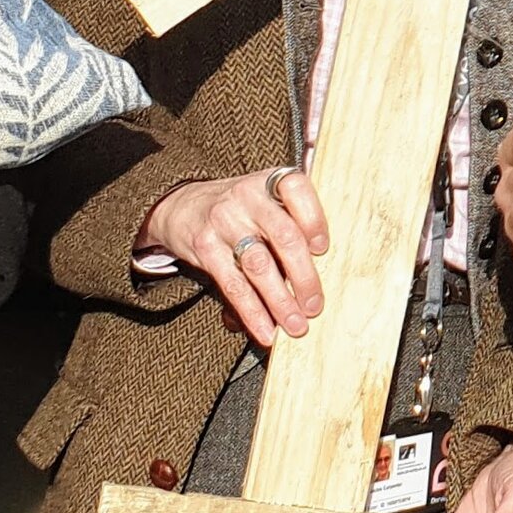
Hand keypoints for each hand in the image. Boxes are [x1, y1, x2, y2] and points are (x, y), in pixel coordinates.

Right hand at [138, 167, 329, 348]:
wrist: (184, 205)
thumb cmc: (242, 209)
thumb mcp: (266, 198)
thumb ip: (294, 222)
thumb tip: (328, 272)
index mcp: (269, 181)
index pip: (296, 188)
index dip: (313, 218)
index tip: (322, 248)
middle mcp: (247, 196)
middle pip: (283, 235)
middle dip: (304, 276)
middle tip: (315, 305)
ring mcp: (224, 221)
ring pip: (259, 265)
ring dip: (280, 301)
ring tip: (296, 325)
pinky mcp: (205, 248)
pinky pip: (233, 284)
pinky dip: (252, 312)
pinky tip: (266, 330)